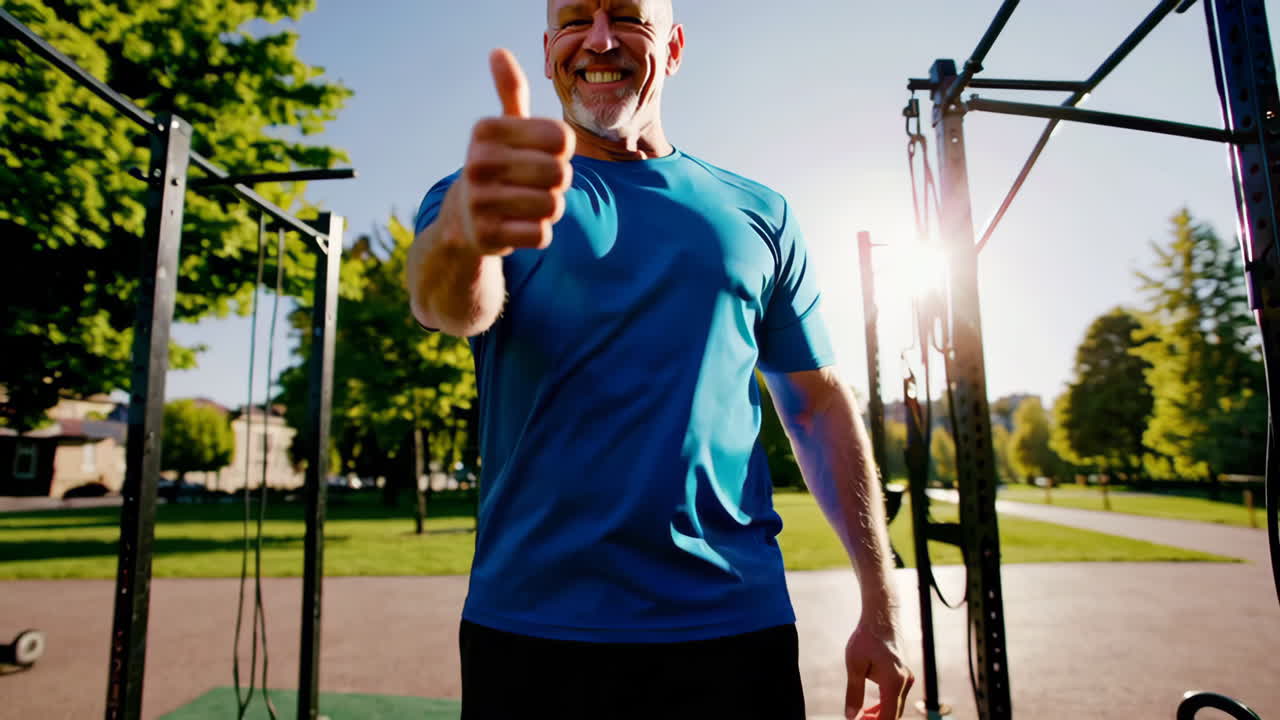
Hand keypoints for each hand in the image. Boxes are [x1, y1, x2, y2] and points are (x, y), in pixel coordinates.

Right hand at [445, 48, 574, 256]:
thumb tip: (498, 52)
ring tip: (528, 204)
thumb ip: (510, 92)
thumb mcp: (503, 128)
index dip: (562, 151)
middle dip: (558, 182)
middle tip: (537, 184)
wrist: (463, 218)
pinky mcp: (486, 236)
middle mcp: (476, 162)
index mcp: (485, 130)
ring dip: (550, 208)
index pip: (562, 138)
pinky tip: (520, 225)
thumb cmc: (499, 165)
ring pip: (553, 206)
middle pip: (560, 174)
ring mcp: (479, 201)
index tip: (541, 154)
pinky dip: (539, 232)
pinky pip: (541, 235)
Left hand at [844, 617, 914, 718]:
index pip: (888, 716)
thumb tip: (851, 717)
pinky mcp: (904, 675)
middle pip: (894, 714)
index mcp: (893, 682)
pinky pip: (896, 697)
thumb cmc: (866, 639)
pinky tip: (869, 707)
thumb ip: (854, 693)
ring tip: (860, 716)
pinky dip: (884, 704)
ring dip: (879, 714)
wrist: (880, 618)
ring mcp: (907, 678)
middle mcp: (905, 682)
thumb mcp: (854, 666)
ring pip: (895, 706)